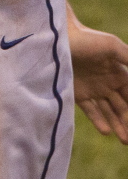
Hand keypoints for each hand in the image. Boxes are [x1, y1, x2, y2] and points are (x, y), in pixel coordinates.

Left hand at [69, 19, 127, 143]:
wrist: (57, 38)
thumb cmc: (86, 39)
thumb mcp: (112, 46)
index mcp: (118, 73)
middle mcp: (108, 83)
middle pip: (123, 107)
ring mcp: (93, 88)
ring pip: (110, 112)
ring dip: (118, 126)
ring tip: (124, 140)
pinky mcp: (78, 92)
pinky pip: (91, 111)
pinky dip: (98, 121)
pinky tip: (105, 131)